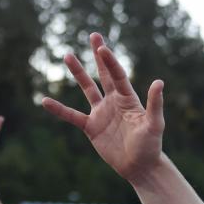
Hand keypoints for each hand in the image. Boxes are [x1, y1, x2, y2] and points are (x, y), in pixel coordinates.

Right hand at [42, 33, 164, 182]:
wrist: (140, 167)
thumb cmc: (151, 146)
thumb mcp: (154, 124)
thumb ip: (154, 104)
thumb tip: (159, 82)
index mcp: (129, 100)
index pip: (118, 76)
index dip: (110, 61)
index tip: (102, 46)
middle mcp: (114, 103)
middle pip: (104, 74)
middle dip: (98, 56)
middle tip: (93, 35)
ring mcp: (102, 114)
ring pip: (87, 89)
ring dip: (78, 73)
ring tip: (68, 56)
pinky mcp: (91, 127)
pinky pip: (72, 116)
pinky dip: (59, 109)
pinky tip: (45, 101)